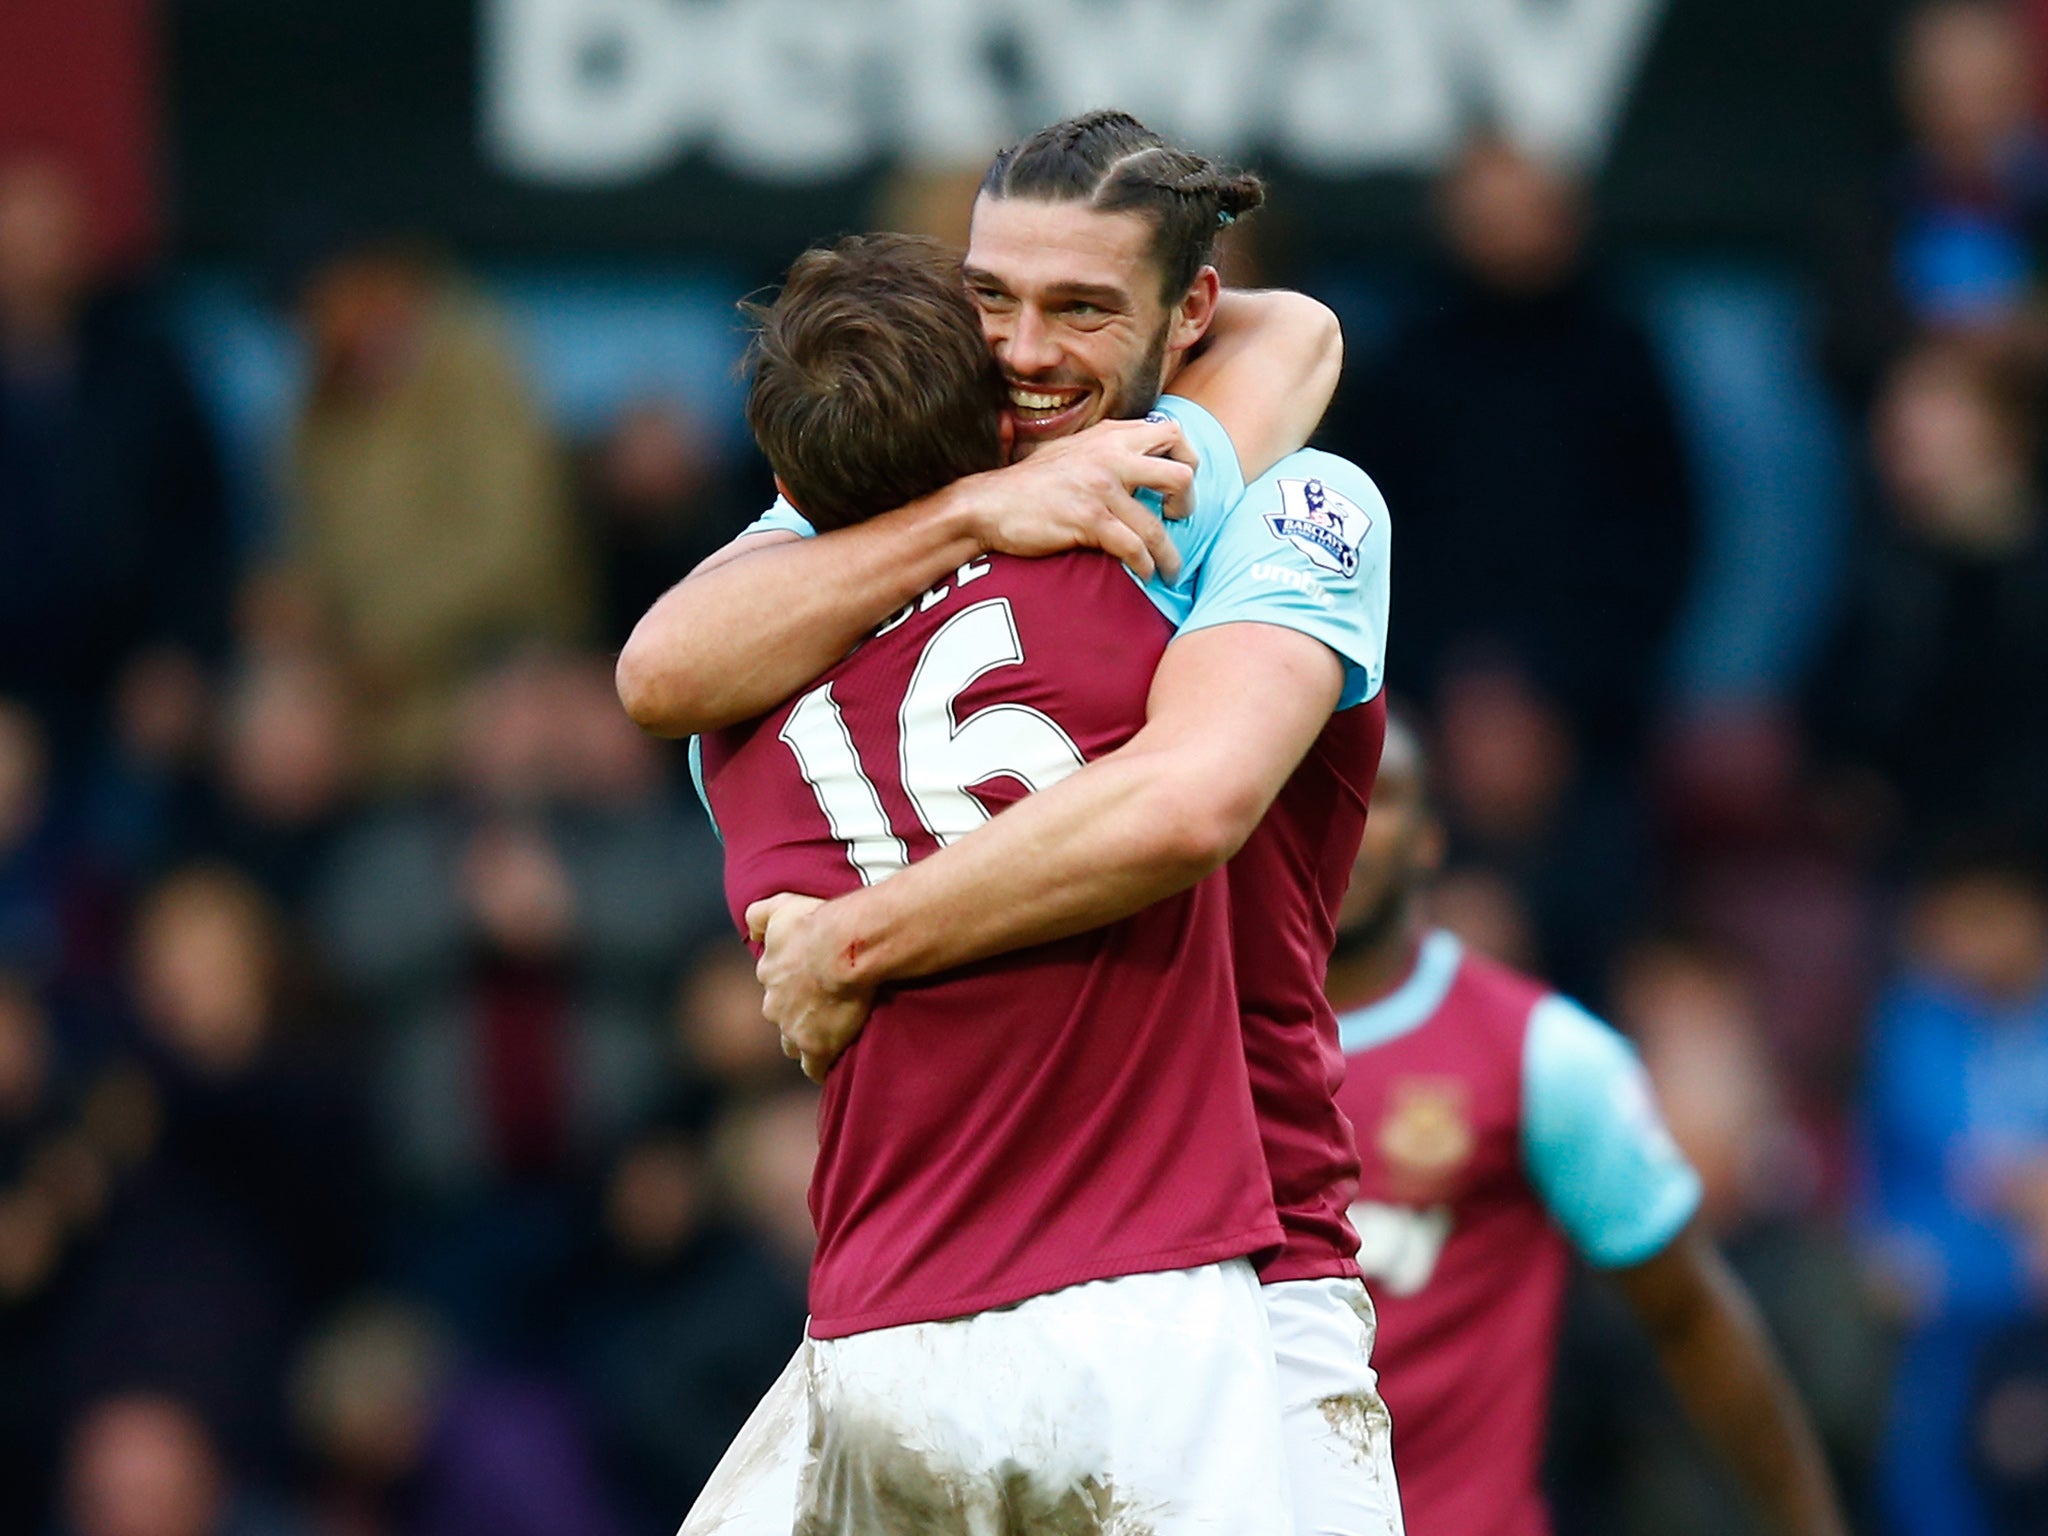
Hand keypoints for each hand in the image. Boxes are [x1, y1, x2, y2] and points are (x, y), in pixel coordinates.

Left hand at [746, 893, 875, 1082]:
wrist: (845, 948)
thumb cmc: (818, 922)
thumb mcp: (781, 905)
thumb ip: (758, 915)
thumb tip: (751, 932)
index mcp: (769, 972)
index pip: (774, 983)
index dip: (792, 983)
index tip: (810, 979)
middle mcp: (774, 1004)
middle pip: (781, 1015)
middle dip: (796, 1013)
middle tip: (823, 1005)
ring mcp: (793, 1029)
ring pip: (792, 1043)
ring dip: (805, 1040)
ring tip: (828, 1035)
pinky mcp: (816, 1047)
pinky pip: (814, 1068)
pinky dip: (821, 1065)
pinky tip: (832, 1060)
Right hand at [964, 417, 1195, 581]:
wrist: (989, 503)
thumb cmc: (1031, 484)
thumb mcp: (1073, 450)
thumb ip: (1108, 450)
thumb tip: (1141, 461)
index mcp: (1110, 436)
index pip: (1172, 433)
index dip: (1186, 459)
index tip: (1176, 486)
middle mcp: (1111, 457)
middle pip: (1181, 474)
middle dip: (1188, 503)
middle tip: (1177, 519)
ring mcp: (1100, 488)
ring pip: (1157, 525)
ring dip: (1170, 554)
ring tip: (1171, 569)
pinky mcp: (1088, 519)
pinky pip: (1133, 547)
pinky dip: (1145, 565)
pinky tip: (1144, 573)